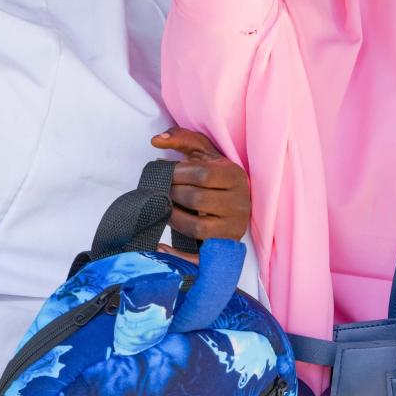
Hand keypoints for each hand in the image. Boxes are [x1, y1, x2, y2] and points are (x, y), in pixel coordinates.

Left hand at [152, 127, 251, 244]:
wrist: (231, 204)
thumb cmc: (214, 176)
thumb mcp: (203, 153)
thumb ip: (182, 139)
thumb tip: (155, 140)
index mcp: (236, 176)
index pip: (203, 174)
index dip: (178, 173)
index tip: (164, 173)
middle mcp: (240, 203)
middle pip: (198, 199)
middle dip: (172, 194)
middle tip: (158, 191)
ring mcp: (233, 228)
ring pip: (197, 227)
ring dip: (173, 217)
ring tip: (163, 208)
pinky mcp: (224, 247)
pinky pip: (199, 256)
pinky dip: (177, 254)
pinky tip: (160, 246)